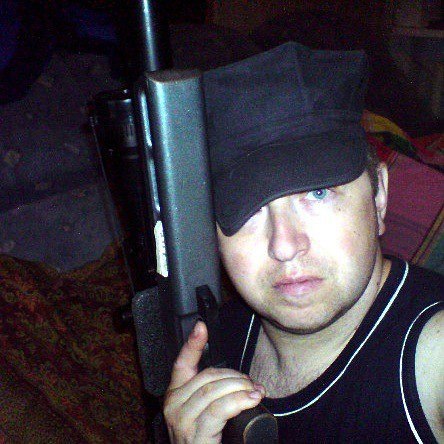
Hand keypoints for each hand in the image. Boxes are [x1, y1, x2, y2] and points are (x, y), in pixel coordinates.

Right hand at [163, 321, 265, 443]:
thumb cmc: (205, 439)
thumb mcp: (205, 412)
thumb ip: (211, 394)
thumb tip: (235, 378)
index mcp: (175, 396)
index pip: (181, 363)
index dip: (192, 343)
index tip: (202, 326)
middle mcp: (173, 406)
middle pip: (207, 376)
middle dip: (234, 376)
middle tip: (251, 383)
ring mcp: (181, 422)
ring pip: (214, 390)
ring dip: (240, 387)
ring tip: (255, 392)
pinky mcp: (194, 435)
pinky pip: (219, 409)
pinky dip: (238, 401)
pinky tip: (251, 399)